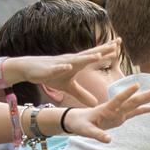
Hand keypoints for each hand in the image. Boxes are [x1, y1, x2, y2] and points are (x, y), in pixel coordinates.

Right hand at [7, 38, 125, 105]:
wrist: (30, 69)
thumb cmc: (51, 75)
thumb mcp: (69, 87)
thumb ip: (82, 94)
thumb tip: (96, 104)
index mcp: (77, 63)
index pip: (94, 56)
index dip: (106, 51)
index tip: (119, 46)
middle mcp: (71, 61)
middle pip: (89, 55)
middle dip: (102, 50)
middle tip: (116, 45)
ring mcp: (61, 63)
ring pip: (76, 60)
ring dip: (86, 58)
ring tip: (98, 55)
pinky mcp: (50, 69)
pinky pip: (57, 68)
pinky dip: (63, 67)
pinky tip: (69, 66)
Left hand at [70, 79, 149, 140]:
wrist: (78, 119)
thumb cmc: (81, 124)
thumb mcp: (86, 130)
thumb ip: (97, 134)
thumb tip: (108, 140)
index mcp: (106, 109)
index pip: (118, 100)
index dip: (127, 93)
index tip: (137, 85)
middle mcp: (115, 108)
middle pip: (131, 101)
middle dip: (144, 96)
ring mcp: (119, 112)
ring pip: (134, 104)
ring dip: (146, 99)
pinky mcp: (120, 116)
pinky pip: (134, 112)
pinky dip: (143, 110)